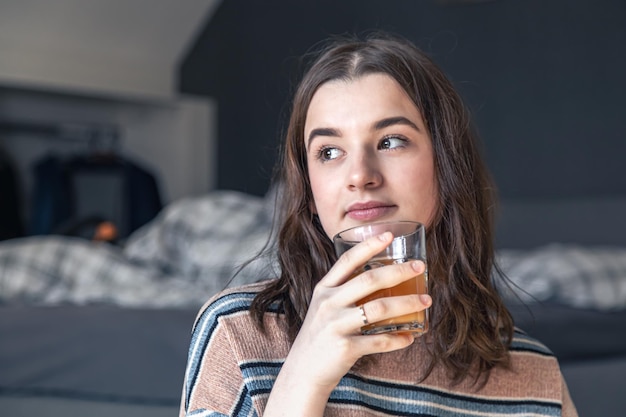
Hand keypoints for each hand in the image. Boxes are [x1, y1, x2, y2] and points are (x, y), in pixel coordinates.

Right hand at [264, 231, 430, 415]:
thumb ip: (345, 293)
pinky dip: (399, 338)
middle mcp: (328, 303)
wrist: (303, 372)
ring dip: (407, 303)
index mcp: (324, 289)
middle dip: (398, 271)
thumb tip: (382, 279)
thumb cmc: (321, 336)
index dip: (369, 246)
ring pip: (379, 308)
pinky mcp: (344, 348)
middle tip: (420, 266)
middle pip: (369, 280)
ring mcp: (335, 325)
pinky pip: (379, 341)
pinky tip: (411, 336)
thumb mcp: (325, 308)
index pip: (347, 260)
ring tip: (426, 301)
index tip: (389, 234)